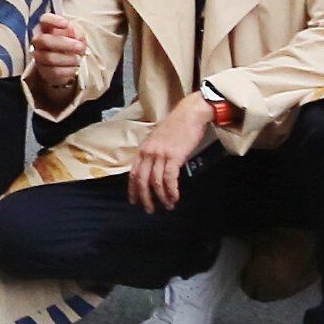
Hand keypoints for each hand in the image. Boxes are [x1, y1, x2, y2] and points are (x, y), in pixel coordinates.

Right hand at [26, 12, 88, 111]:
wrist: (67, 62)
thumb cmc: (70, 43)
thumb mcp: (76, 34)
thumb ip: (77, 31)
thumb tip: (76, 35)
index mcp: (46, 27)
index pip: (44, 20)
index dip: (54, 21)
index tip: (66, 24)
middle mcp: (39, 41)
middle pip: (44, 40)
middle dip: (65, 44)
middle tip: (80, 47)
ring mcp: (39, 56)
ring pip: (49, 58)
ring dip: (68, 59)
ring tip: (79, 59)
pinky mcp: (44, 71)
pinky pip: (54, 72)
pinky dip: (68, 70)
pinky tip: (74, 68)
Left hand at [128, 96, 209, 212]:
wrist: (190, 114)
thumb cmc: (178, 126)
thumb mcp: (160, 140)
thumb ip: (155, 153)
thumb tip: (155, 169)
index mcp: (144, 149)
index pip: (134, 173)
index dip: (133, 189)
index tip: (134, 201)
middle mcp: (149, 152)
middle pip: (142, 180)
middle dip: (145, 198)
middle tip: (149, 209)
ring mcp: (160, 154)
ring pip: (155, 182)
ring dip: (161, 197)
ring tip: (167, 206)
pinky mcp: (174, 156)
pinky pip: (169, 179)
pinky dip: (171, 191)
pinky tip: (175, 197)